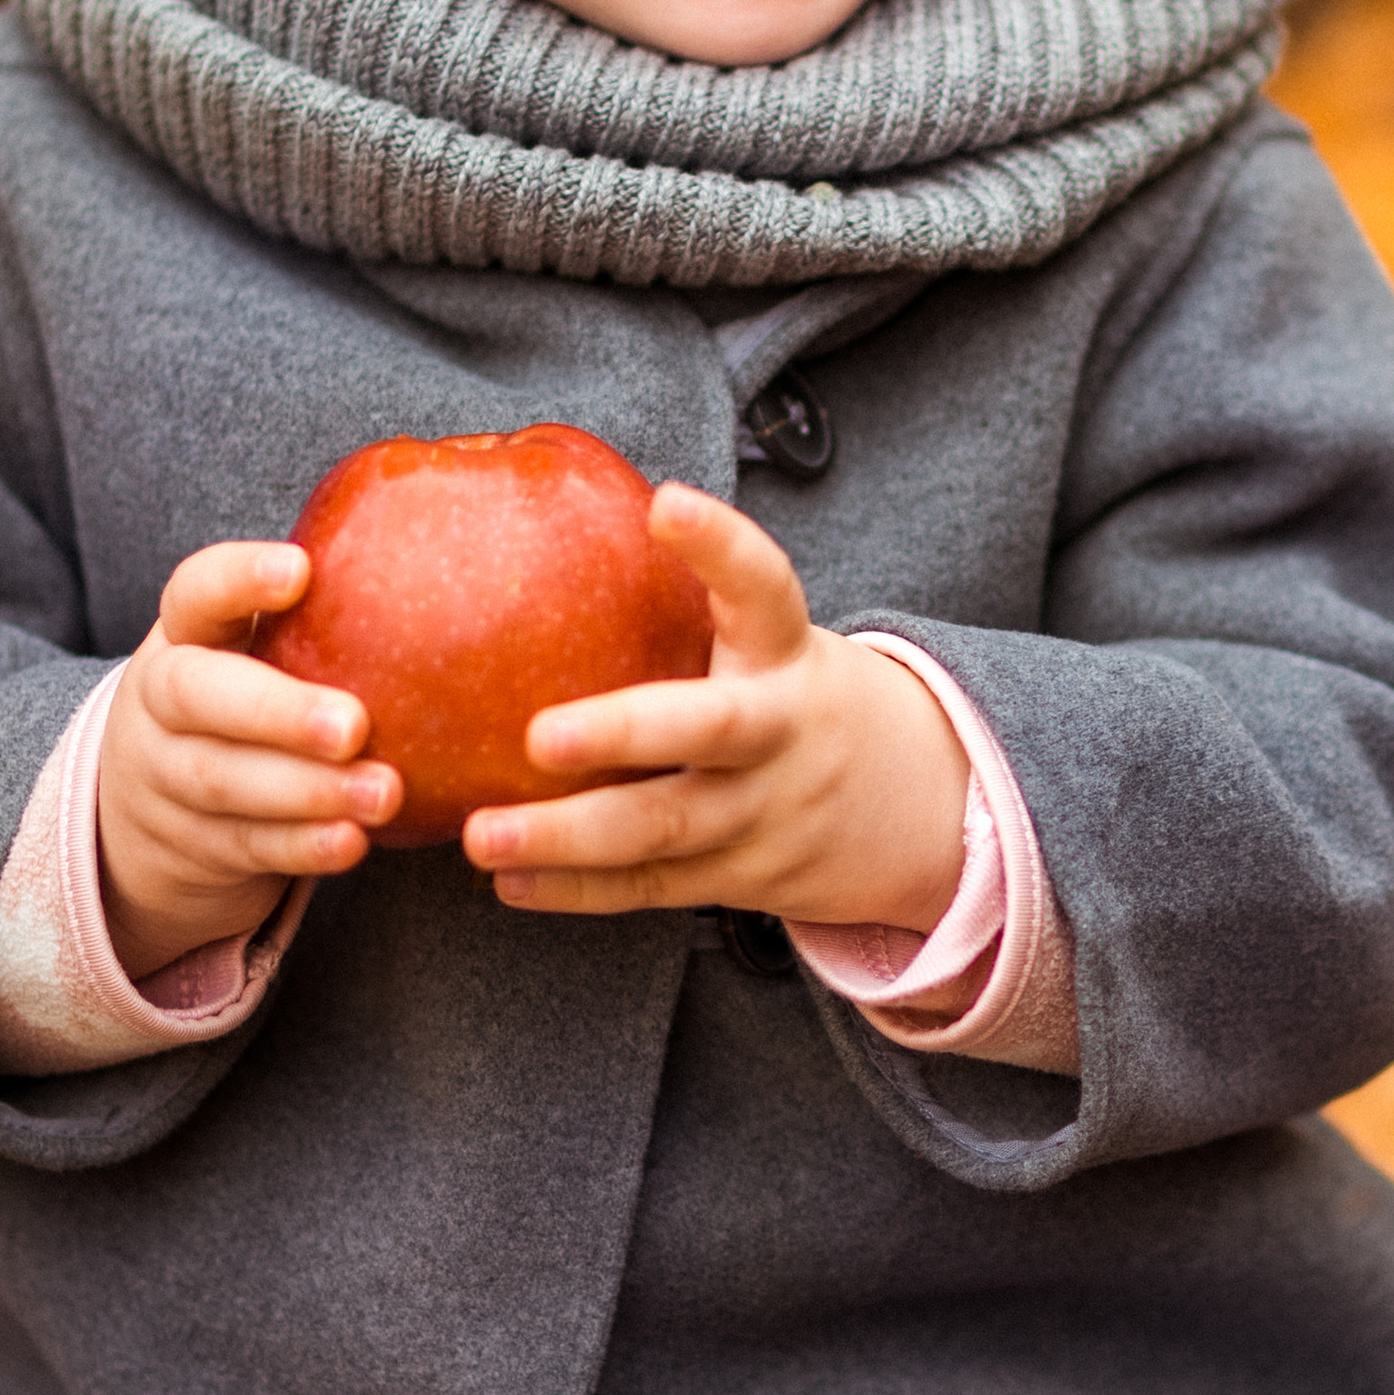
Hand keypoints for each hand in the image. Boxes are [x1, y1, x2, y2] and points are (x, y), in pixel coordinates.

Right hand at [97, 543, 401, 982]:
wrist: (155, 804)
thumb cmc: (250, 694)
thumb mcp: (262, 647)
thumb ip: (331, 607)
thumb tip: (462, 519)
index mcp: (186, 633)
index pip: (196, 590)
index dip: (238, 579)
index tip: (299, 571)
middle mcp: (160, 701)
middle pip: (197, 696)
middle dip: (277, 711)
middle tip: (354, 725)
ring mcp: (166, 777)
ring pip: (223, 781)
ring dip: (307, 790)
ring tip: (383, 793)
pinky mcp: (191, 844)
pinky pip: (245, 845)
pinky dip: (301, 846)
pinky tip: (353, 842)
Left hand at [466, 486, 968, 933]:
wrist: (912, 804)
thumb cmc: (789, 696)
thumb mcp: (772, 643)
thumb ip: (694, 603)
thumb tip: (545, 510)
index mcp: (786, 655)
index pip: (766, 589)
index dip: (723, 547)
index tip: (668, 504)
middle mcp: (781, 732)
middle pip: (712, 729)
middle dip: (624, 733)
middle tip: (541, 734)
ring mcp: (763, 813)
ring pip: (666, 827)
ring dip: (569, 836)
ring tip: (481, 835)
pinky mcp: (739, 875)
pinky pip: (652, 886)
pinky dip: (577, 890)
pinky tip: (511, 881)